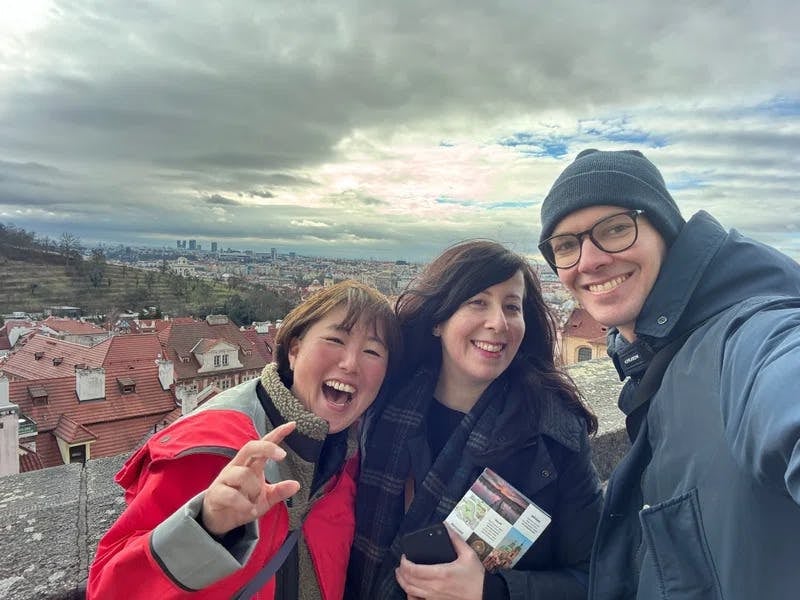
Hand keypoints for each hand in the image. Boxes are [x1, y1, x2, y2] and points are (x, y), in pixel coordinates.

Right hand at [201, 421, 300, 536]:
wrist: (218, 520)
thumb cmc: (243, 504)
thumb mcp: (265, 499)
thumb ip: (279, 491)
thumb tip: (296, 484)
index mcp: (251, 464)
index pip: (264, 444)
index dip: (277, 434)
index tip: (292, 425)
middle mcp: (238, 466)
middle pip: (250, 447)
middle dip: (267, 447)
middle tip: (282, 455)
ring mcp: (225, 478)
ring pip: (243, 475)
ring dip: (253, 490)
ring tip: (253, 502)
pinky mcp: (216, 492)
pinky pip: (232, 495)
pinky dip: (244, 505)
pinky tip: (249, 511)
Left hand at [395, 524, 484, 599]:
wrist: (485, 596)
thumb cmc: (477, 578)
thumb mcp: (469, 555)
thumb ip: (456, 540)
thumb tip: (447, 528)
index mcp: (441, 573)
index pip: (413, 569)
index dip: (404, 562)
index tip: (404, 556)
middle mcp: (434, 587)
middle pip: (408, 580)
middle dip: (401, 571)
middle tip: (401, 564)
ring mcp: (434, 598)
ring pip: (410, 591)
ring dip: (402, 582)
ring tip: (401, 574)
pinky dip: (410, 594)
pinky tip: (410, 589)